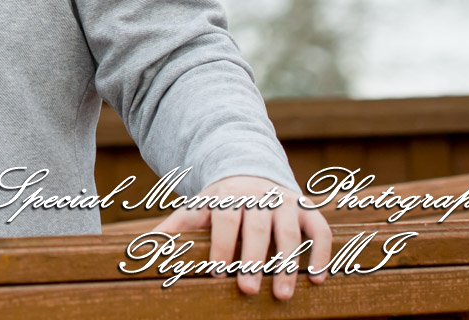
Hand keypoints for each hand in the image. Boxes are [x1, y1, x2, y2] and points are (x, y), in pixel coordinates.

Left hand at [152, 174, 331, 300]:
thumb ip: (178, 225)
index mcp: (229, 196)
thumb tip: (146, 244)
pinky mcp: (307, 209)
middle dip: (253, 259)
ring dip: (287, 264)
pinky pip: (319, 230)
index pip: (225, 219)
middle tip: (247, 288)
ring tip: (282, 295)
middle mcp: (260, 197)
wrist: (252, 173)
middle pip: (257, 228)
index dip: (221, 245)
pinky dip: (321, 253)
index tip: (216, 272)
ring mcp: (286, 202)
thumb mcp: (199, 207)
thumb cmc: (222, 202)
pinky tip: (318, 279)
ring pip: (290, 233)